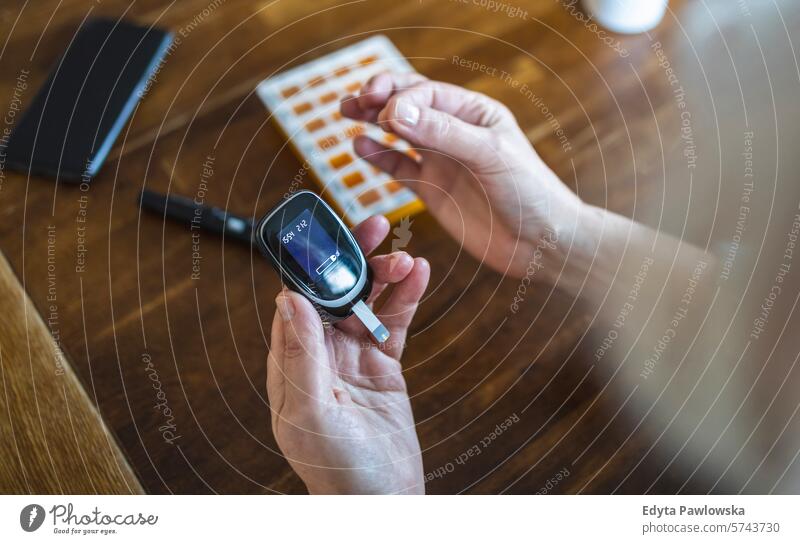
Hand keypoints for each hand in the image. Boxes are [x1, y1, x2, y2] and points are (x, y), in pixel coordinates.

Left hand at [266, 215, 429, 493]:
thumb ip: (301, 358)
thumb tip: (288, 300)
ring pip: (368, 303)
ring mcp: (353, 360)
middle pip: (336, 293)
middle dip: (355, 260)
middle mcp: (319, 356)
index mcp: (291, 365)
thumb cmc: (338, 471)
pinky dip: (406, 300)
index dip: (315, 265)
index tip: (331, 235)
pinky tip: (419, 276)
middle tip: (377, 226)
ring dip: (387, 278)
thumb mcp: (314, 415)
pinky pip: (393, 324)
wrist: (383, 503)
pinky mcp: (383, 368)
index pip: (298, 300)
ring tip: (408, 258)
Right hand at [342, 72, 584, 278]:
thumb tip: (397, 112)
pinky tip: (360, 147)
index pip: (428, 94)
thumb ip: (444, 133)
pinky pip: (399, 167)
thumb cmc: (530, 193)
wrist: (542, 243)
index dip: (403, 99)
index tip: (388, 117)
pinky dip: (379, 157)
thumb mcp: (490, 155)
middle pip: (409, 104)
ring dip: (372, 121)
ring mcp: (442, 161)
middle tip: (354, 100)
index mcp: (475, 113)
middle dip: (380, 98)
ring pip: (399, 133)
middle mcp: (455, 132)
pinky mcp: (433, 190)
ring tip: (347, 112)